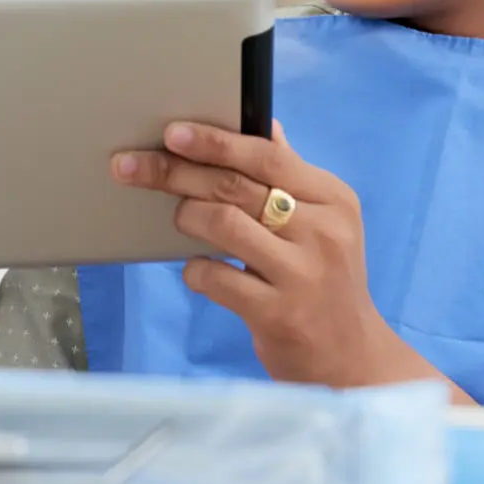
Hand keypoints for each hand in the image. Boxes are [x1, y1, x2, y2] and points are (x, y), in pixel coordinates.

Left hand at [113, 121, 416, 389]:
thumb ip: (291, 177)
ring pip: (223, 224)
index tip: (172, 133)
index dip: (215, 142)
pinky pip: (216, 278)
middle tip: (132, 166)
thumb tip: (263, 124)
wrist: (352, 360)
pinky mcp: (278, 313)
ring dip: (187, 217)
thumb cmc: (326, 282)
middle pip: (235, 187)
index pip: (267, 157)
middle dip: (176, 172)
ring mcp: (302, 273)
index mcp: (332, 199)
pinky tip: (197, 271)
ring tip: (178, 221)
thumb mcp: (325, 224)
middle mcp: (322, 231)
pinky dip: (196, 270)